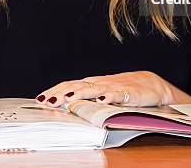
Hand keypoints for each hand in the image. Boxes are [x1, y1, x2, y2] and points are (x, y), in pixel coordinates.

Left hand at [35, 71, 190, 107]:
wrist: (150, 85)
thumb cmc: (123, 90)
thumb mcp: (102, 95)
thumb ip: (86, 99)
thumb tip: (63, 107)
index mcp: (92, 83)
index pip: (69, 85)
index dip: (55, 91)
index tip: (40, 98)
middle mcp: (99, 83)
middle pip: (77, 85)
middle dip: (61, 93)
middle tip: (47, 100)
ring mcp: (113, 87)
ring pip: (94, 88)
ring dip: (80, 92)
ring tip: (68, 97)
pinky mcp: (128, 93)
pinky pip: (117, 94)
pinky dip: (109, 96)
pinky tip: (102, 100)